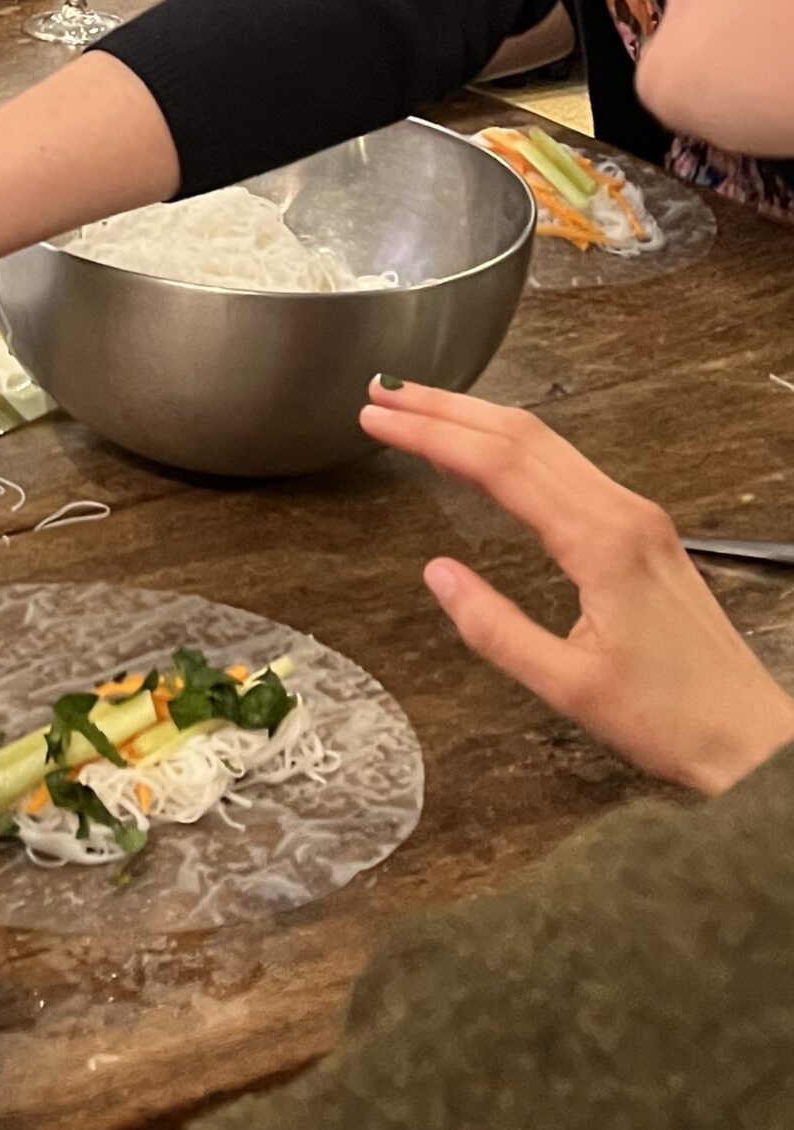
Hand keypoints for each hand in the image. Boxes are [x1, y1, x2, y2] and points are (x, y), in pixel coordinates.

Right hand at [363, 380, 793, 794]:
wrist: (753, 737)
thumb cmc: (669, 720)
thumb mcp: (567, 687)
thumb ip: (495, 628)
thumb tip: (435, 572)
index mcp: (601, 541)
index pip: (499, 464)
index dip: (431, 434)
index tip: (377, 419)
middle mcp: (622, 511)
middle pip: (522, 434)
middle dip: (446, 407)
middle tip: (382, 393)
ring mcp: (637, 515)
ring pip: (546, 443)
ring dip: (477, 419)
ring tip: (417, 410)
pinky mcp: (643, 530)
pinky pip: (566, 466)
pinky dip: (511, 447)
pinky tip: (483, 454)